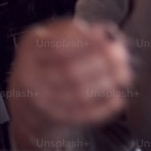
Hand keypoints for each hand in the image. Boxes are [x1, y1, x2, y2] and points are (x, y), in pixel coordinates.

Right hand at [8, 18, 131, 150]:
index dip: (84, 41)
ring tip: (124, 75)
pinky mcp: (52, 118)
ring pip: (76, 93)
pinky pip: (81, 114)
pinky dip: (102, 107)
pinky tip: (117, 98)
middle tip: (122, 56)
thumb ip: (75, 31)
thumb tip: (106, 32)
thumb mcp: (50, 38)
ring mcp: (39, 99)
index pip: (56, 44)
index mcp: (30, 47)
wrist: (26, 101)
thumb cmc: (45, 62)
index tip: (108, 37)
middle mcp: (29, 74)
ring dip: (105, 83)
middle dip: (99, 62)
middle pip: (67, 69)